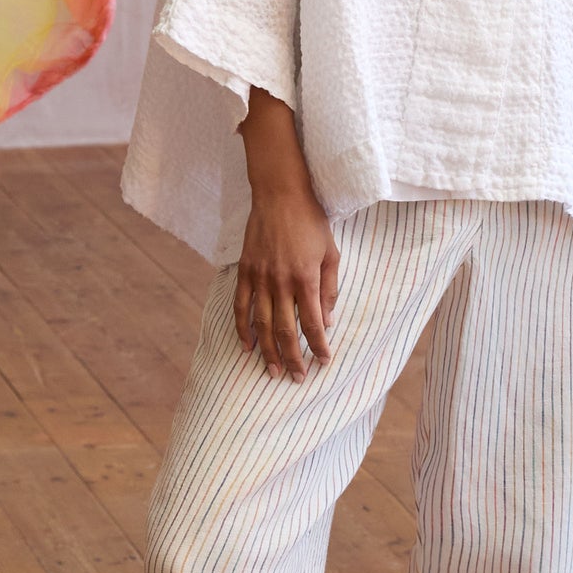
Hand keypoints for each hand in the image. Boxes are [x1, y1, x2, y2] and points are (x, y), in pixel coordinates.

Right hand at [234, 186, 338, 380]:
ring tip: (272, 371)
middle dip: (293, 358)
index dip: (318, 346)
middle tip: (297, 378)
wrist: (280, 194)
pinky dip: (242, 329)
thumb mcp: (331, 253)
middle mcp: (281, 282)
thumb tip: (327, 321)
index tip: (323, 362)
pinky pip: (241, 306)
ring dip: (268, 351)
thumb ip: (329, 288)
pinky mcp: (245, 271)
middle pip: (285, 330)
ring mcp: (260, 277)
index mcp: (306, 278)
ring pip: (261, 324)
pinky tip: (247, 347)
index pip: (312, 323)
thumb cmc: (311, 221)